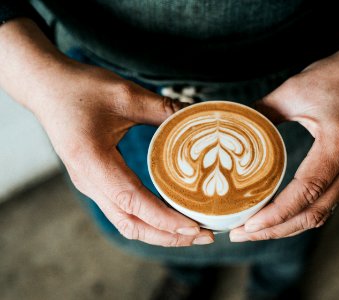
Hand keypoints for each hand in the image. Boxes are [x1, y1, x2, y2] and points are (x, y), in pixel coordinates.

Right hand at [0, 19, 213, 246]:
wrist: (46, 87)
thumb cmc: (81, 88)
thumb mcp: (126, 95)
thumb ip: (163, 109)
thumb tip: (199, 117)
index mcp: (93, 162)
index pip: (133, 202)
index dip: (165, 219)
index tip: (194, 227)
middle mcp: (89, 181)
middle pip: (131, 224)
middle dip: (168, 236)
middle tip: (204, 236)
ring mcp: (90, 184)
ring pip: (126, 222)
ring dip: (159, 232)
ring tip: (191, 232)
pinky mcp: (95, 181)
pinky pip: (123, 211)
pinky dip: (148, 220)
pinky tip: (170, 215)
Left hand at [230, 30, 338, 241]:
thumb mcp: (294, 90)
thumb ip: (262, 112)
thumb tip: (231, 128)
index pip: (307, 190)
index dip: (277, 213)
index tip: (248, 224)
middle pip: (314, 212)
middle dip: (276, 229)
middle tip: (241, 234)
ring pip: (321, 212)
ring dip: (287, 226)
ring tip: (254, 230)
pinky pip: (325, 201)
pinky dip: (300, 214)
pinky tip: (279, 215)